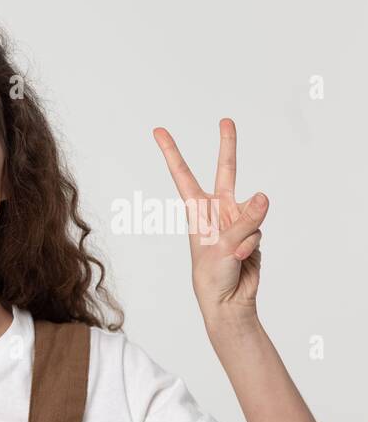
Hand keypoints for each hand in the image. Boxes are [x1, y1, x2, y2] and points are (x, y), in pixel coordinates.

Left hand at [153, 118, 266, 323]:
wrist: (228, 301)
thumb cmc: (211, 276)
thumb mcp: (222, 247)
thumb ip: (244, 220)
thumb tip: (262, 196)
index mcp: (196, 211)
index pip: (183, 176)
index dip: (172, 153)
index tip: (159, 131)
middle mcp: (216, 211)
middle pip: (225, 172)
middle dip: (227, 146)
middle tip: (226, 119)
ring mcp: (236, 220)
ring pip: (253, 211)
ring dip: (247, 232)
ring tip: (234, 253)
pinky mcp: (253, 233)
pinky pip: (259, 231)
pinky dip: (252, 246)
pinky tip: (242, 260)